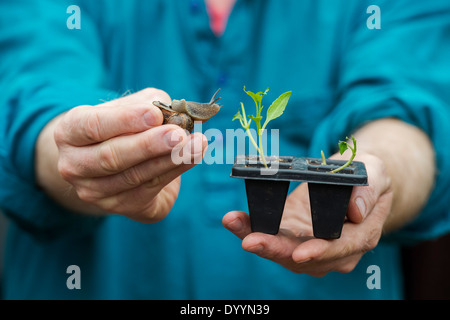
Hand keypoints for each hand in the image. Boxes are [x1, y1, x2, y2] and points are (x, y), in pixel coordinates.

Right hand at [48, 88, 207, 222]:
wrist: (109, 161)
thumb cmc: (121, 125)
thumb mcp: (130, 107)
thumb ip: (148, 106)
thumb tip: (173, 115)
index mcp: (69, 133)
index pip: (91, 126)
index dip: (124, 120)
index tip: (154, 114)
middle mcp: (74, 166)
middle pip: (111, 157)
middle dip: (149, 146)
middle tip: (178, 134)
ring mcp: (94, 192)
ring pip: (134, 177)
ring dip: (170, 160)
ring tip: (197, 145)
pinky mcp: (120, 206)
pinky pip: (150, 189)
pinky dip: (174, 171)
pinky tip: (193, 157)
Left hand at [223, 153, 392, 276]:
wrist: (354, 183)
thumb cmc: (367, 178)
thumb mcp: (375, 174)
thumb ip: (368, 191)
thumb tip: (356, 211)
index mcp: (360, 236)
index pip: (339, 249)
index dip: (319, 252)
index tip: (298, 254)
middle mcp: (334, 250)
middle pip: (302, 257)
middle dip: (275, 250)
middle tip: (250, 242)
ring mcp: (310, 245)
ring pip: (282, 251)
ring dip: (256, 239)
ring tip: (234, 222)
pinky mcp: (292, 236)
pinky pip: (271, 237)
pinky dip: (251, 229)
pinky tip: (233, 220)